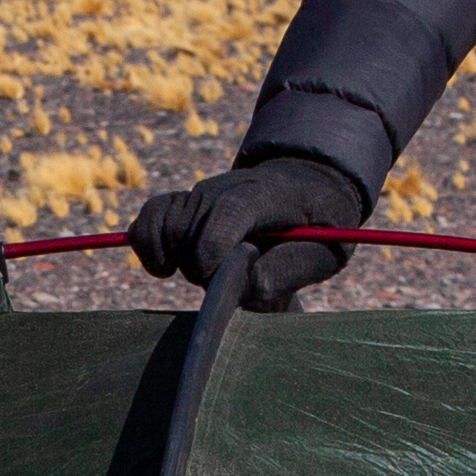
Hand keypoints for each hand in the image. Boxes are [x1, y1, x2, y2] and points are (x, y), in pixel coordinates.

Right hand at [126, 153, 370, 308]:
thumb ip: (291, 269)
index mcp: (266, 194)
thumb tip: (245, 287)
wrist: (305, 189)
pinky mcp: (179, 204)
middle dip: (205, 270)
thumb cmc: (321, 223)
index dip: (214, 245)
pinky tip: (168, 267)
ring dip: (176, 261)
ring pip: (162, 229)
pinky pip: (145, 223)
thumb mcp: (329, 250)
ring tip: (207, 273)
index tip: (214, 278)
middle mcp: (224, 188)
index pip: (228, 210)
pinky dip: (148, 248)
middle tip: (233, 281)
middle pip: (190, 232)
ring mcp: (198, 194)